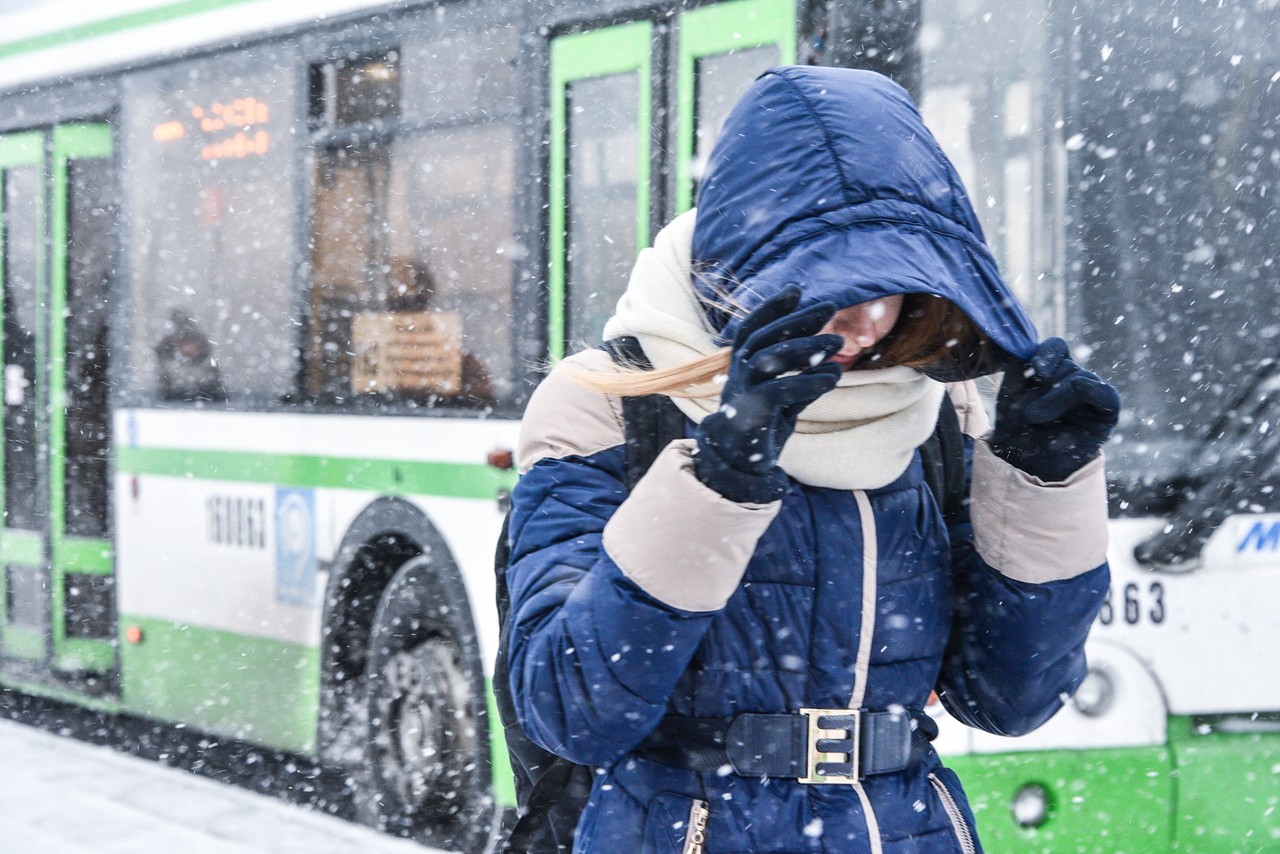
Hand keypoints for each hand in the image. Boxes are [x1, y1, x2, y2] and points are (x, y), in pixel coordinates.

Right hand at [695, 287, 842, 502]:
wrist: (739, 466)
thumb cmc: (762, 428)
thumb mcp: (786, 402)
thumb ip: (804, 382)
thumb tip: (833, 367)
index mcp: (745, 366)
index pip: (754, 328)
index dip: (771, 308)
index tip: (795, 289)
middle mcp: (739, 374)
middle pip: (763, 337)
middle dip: (796, 320)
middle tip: (829, 306)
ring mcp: (742, 391)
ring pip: (769, 359)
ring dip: (805, 347)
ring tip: (837, 341)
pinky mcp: (751, 412)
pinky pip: (779, 390)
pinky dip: (807, 382)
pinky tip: (831, 378)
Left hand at [989, 338, 1120, 482]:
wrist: (1026, 463)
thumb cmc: (1017, 428)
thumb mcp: (1009, 397)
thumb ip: (1015, 371)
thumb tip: (1014, 347)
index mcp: (1053, 369)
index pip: (1057, 348)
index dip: (1046, 354)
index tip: (1034, 370)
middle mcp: (1075, 377)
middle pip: (1065, 366)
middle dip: (1041, 389)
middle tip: (1022, 414)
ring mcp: (1092, 393)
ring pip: (1080, 379)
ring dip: (1053, 400)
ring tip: (1032, 419)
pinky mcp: (1106, 412)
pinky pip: (1107, 396)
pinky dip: (1094, 390)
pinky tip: (1082, 387)